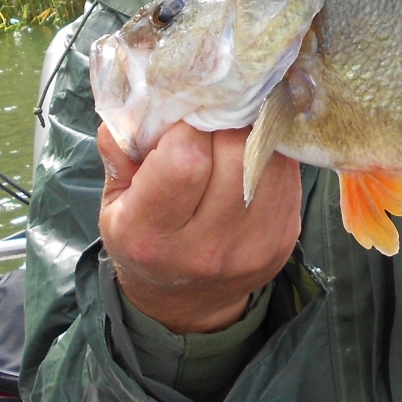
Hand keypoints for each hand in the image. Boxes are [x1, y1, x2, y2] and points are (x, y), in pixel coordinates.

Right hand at [98, 120, 302, 334]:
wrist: (185, 303)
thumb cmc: (144, 239)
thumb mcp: (114, 201)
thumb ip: (120, 150)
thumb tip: (143, 98)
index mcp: (153, 236)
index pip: (186, 161)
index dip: (186, 127)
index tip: (180, 122)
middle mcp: (207, 247)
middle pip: (235, 152)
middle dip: (222, 122)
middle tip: (209, 120)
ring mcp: (254, 244)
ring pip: (268, 156)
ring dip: (251, 132)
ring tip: (230, 132)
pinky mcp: (286, 236)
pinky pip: (287, 171)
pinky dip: (270, 151)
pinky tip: (251, 152)